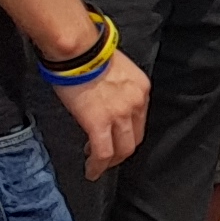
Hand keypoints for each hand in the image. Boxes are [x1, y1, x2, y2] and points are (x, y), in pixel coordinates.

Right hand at [62, 53, 150, 179]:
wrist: (77, 49)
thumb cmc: (88, 54)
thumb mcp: (116, 69)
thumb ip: (117, 87)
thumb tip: (105, 99)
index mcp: (141, 88)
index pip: (140, 120)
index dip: (127, 133)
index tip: (115, 137)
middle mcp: (136, 102)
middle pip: (135, 138)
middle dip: (122, 152)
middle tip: (108, 158)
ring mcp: (120, 114)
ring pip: (122, 149)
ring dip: (110, 161)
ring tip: (98, 166)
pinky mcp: (100, 122)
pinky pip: (103, 152)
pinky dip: (98, 166)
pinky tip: (91, 171)